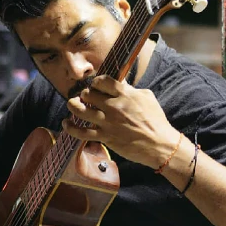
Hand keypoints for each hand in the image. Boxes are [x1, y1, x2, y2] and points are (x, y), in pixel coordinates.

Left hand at [63, 75, 180, 168]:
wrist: (159, 144)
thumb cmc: (156, 121)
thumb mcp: (147, 97)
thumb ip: (130, 90)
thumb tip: (120, 85)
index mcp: (125, 94)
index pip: (102, 81)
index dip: (96, 82)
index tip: (96, 86)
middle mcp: (113, 106)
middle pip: (88, 94)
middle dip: (85, 94)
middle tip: (86, 97)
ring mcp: (107, 122)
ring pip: (80, 110)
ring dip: (73, 106)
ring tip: (72, 105)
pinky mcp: (105, 137)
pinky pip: (81, 132)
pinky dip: (70, 128)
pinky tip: (66, 124)